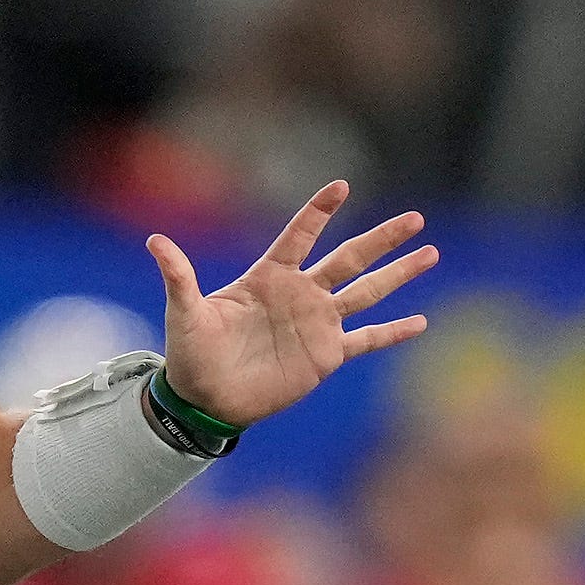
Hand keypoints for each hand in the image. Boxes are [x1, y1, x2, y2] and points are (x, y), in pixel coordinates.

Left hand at [149, 182, 436, 428]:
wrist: (205, 399)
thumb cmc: (191, 353)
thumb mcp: (185, 312)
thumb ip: (178, 275)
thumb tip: (153, 240)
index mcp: (268, 277)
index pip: (299, 236)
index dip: (318, 212)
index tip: (341, 186)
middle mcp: (300, 294)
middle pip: (349, 258)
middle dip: (382, 238)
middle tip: (414, 218)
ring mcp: (317, 323)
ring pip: (366, 292)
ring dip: (398, 274)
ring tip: (430, 254)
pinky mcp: (326, 355)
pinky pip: (366, 339)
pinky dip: (393, 332)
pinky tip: (421, 320)